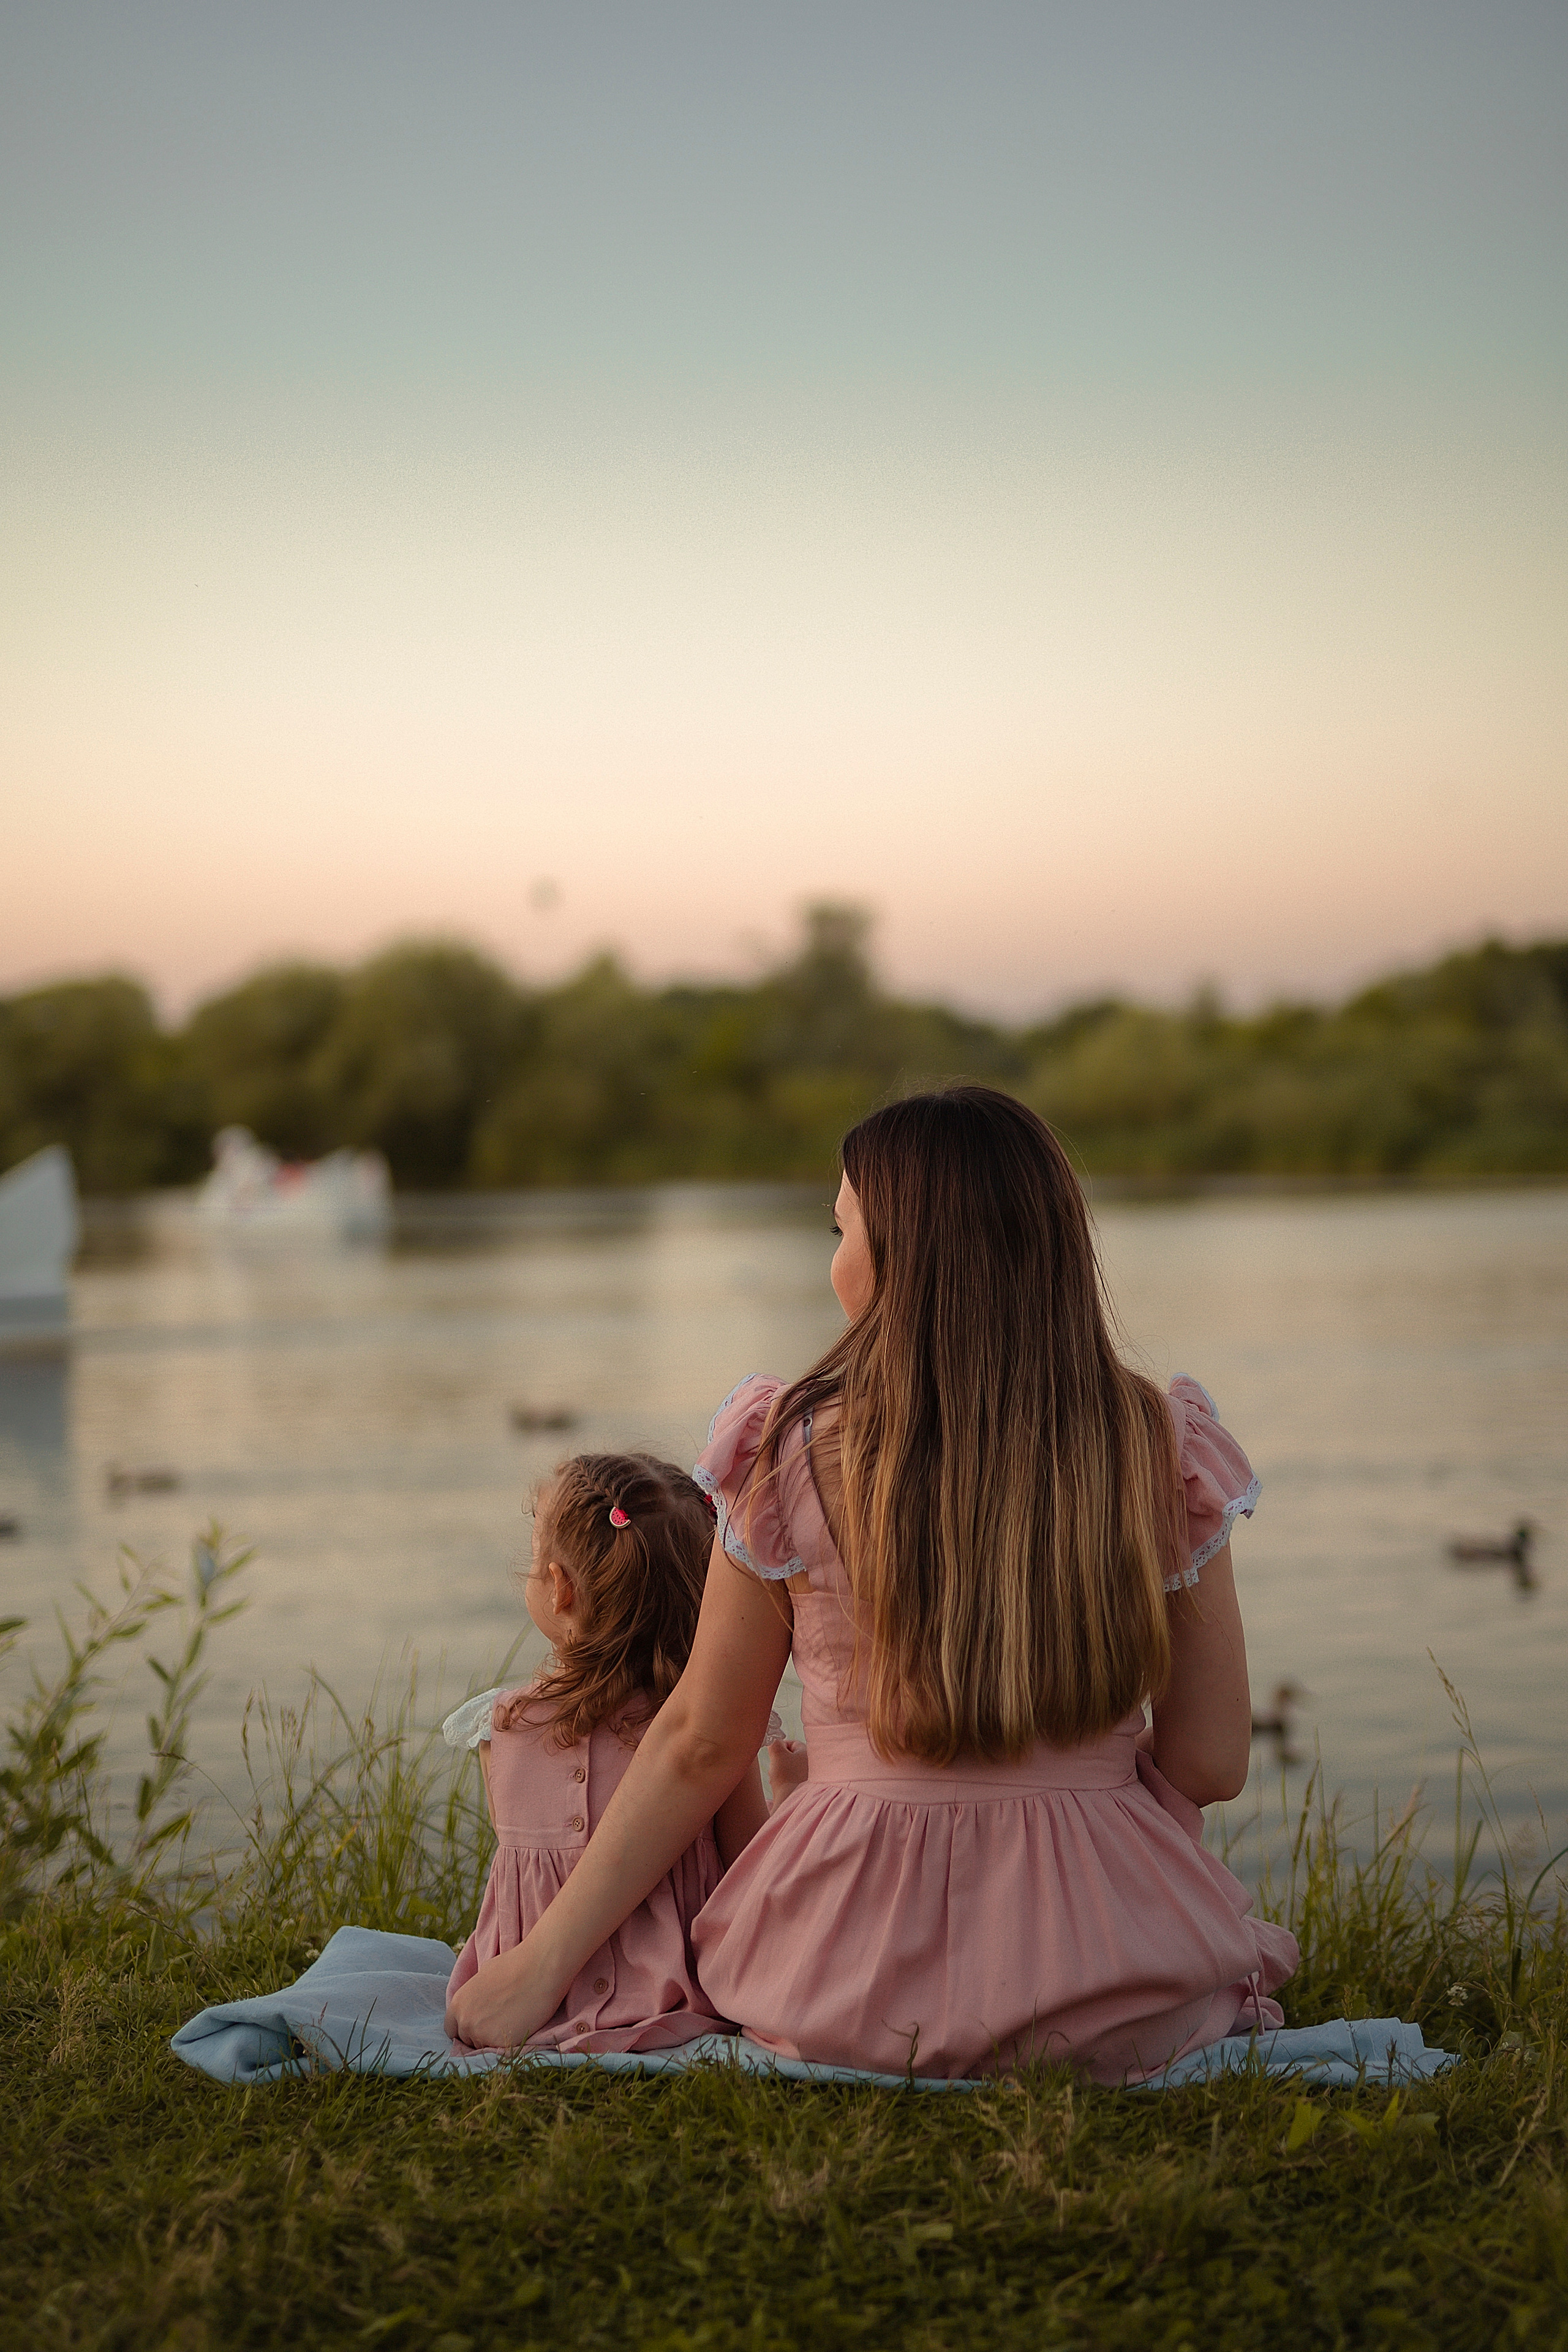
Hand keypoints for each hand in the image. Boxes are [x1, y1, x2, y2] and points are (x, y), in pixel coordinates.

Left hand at [444, 1937, 563, 2049]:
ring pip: (484, 2046)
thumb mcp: (483, 1975)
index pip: (452, 2029)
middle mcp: (466, 2021)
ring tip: (511, 2021)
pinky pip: (501, 2050)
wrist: (538, 1969)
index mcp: (458, 2004)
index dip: (465, 2028)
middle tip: (498, 2022)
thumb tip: (475, 2004)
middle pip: (467, 2040)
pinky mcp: (501, 2043)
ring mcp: (482, 2035)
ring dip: (494, 2039)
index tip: (478, 2024)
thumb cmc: (514, 1965)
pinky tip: (519, 2025)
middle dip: (479, 2034)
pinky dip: (508, 2041)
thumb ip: (473, 1996)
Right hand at [766, 1738, 807, 1802]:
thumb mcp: (777, 1753)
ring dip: (781, 1772)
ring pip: (790, 1769)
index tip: (773, 1754)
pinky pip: (791, 1780)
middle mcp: (812, 1763)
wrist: (790, 1801)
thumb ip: (774, 1742)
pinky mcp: (804, 1788)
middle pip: (790, 1756)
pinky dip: (784, 1782)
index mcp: (808, 1752)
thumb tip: (774, 1740)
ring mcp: (809, 1776)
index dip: (780, 1747)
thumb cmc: (785, 1777)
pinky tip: (780, 1787)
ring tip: (777, 1779)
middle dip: (779, 1761)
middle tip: (775, 1767)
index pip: (792, 1743)